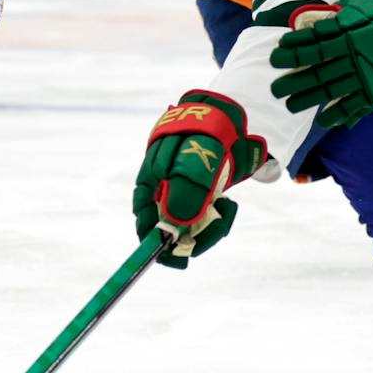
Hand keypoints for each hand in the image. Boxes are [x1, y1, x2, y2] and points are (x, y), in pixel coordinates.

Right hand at [132, 91, 268, 266]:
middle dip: (192, 236)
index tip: (170, 256)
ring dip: (210, 227)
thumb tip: (173, 229)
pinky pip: (206, 219)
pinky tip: (228, 205)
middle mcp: (164, 192)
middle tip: (215, 230)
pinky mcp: (202, 196)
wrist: (228, 116)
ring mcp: (184, 194)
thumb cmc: (204, 136)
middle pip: (169, 229)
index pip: (144, 220)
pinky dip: (218, 217)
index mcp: (151, 182)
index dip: (153, 241)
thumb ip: (183, 196)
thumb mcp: (193, 165)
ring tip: (227, 209)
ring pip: (191, 227)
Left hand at [268, 0, 372, 127]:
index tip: (277, 54)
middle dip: (292, 79)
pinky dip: (338, 114)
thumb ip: (343, 13)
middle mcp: (349, 56)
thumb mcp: (366, 5)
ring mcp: (363, 76)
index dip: (293, 50)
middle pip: (314, 70)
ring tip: (290, 105)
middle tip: (274, 88)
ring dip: (307, 98)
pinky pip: (353, 105)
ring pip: (328, 89)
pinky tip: (323, 121)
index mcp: (346, 33)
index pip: (311, 43)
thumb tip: (326, 17)